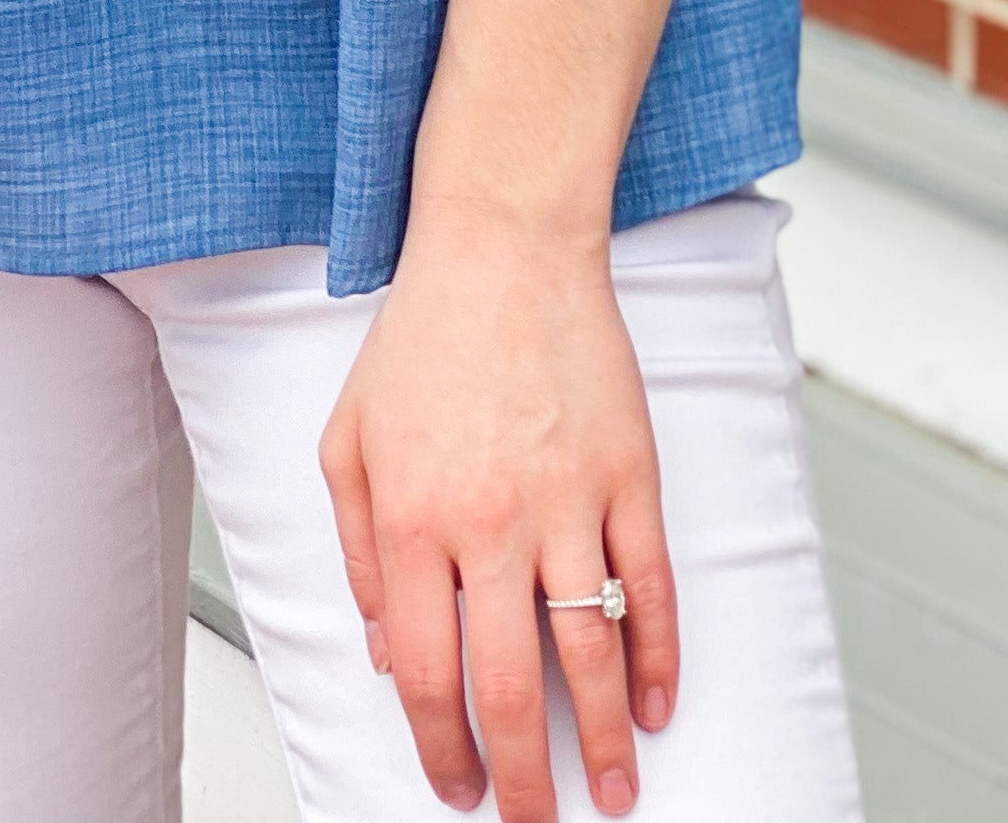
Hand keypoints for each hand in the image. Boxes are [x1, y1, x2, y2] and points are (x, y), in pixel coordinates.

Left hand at [320, 204, 674, 819]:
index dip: (441, 748)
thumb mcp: (348, 440)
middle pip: (506, 687)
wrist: (503, 242)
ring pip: (589, 654)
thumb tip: (385, 654)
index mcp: (410, 519)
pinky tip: (653, 705)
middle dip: (522, 777)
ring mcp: (566, 498)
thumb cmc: (423, 335)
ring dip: (600, 741)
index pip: (426, 674)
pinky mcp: (626, 472)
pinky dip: (659, 659)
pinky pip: (652, 589)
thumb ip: (358, 552)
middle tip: (532, 820)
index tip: (458, 786)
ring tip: (611, 793)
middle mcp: (487, 520)